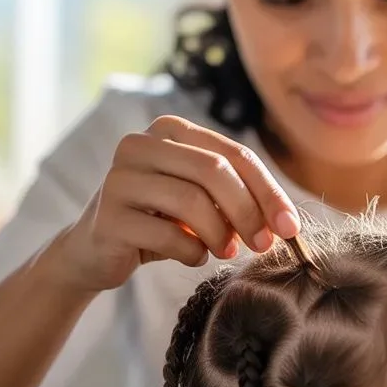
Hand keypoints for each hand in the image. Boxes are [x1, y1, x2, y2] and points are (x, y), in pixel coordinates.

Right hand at [51, 116, 299, 293]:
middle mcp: (141, 144)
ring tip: (226, 251)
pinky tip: (192, 256)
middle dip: (248, 212)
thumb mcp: (201, 200)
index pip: (234, 154)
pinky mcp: (108, 215)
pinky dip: (191, 252)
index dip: (268, 191)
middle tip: (263, 245)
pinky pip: (168, 235)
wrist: (96, 251)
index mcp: (170, 130)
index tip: (290, 227)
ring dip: (220, 234)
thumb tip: (285, 221)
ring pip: (191, 201)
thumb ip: (237, 197)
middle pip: (214, 171)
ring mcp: (120, 177)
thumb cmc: (159, 221)